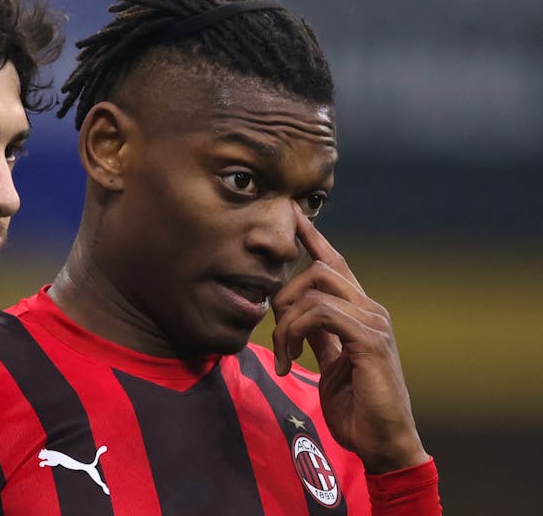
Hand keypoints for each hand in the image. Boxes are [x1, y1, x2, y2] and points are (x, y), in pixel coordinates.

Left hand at [271, 206, 428, 473]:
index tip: (293, 216)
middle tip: (276, 333)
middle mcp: (371, 310)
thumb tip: (299, 318)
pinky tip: (292, 360)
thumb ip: (320, 337)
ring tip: (284, 356)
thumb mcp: (330, 365)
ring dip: (286, 322)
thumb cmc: (357, 408)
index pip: (337, 264)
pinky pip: (320, 314)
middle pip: (321, 269)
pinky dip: (295, 333)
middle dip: (285, 294)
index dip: (314, 238)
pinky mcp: (369, 341)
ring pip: (316, 290)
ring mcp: (374, 323)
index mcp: (361, 313)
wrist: (384, 443)